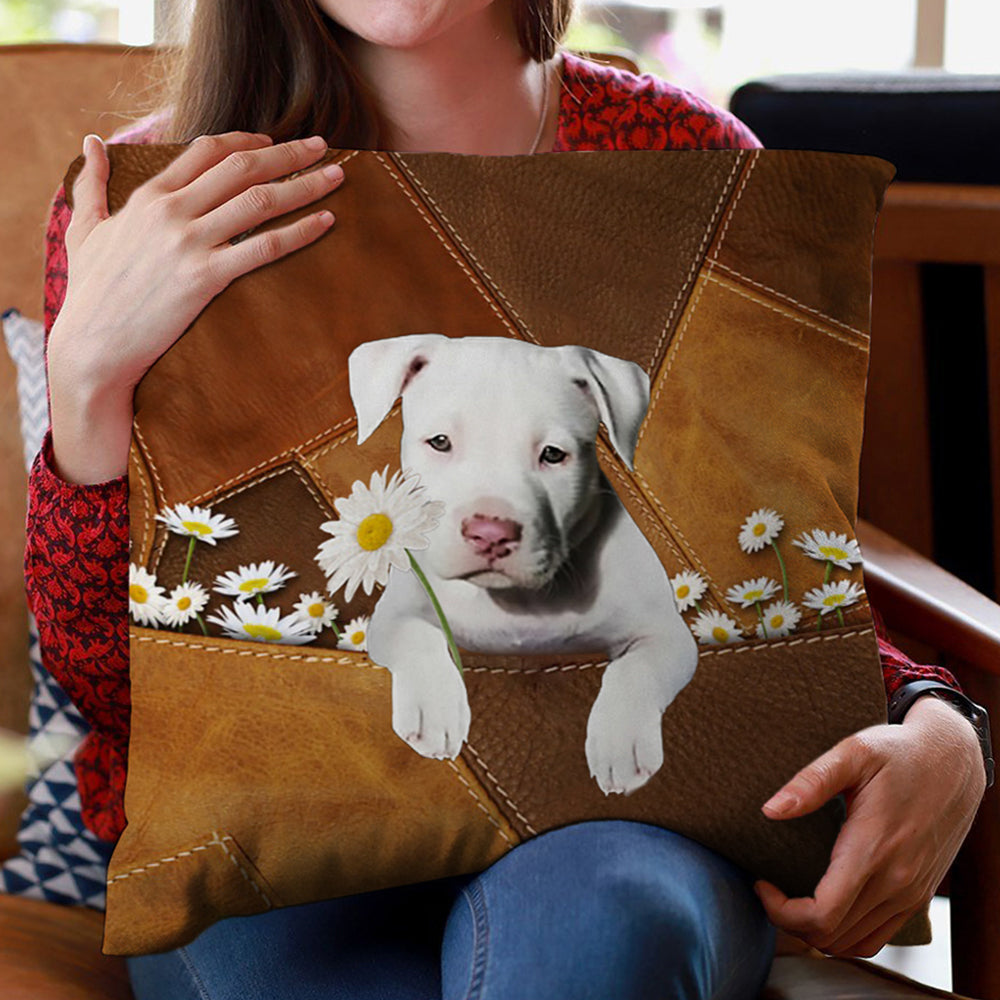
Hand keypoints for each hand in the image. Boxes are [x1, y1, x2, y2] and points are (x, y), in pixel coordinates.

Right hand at [50, 129, 344, 395]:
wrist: (92, 344)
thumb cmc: (91, 292)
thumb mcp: (83, 230)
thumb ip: (90, 184)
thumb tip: (91, 142)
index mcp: (149, 196)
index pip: (207, 150)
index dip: (247, 141)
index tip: (274, 142)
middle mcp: (172, 211)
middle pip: (242, 167)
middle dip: (288, 153)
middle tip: (323, 146)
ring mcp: (190, 243)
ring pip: (260, 200)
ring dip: (304, 184)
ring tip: (337, 176)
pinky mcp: (206, 277)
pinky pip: (265, 246)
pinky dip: (300, 231)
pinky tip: (326, 222)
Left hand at [753, 695, 986, 957]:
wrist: (953, 762)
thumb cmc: (899, 753)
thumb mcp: (853, 752)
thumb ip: (811, 782)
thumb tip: (771, 810)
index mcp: (873, 849)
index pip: (822, 914)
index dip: (781, 911)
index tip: (761, 883)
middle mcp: (896, 881)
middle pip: (832, 936)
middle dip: (789, 921)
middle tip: (769, 888)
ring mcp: (910, 893)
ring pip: (854, 943)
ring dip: (816, 932)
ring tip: (790, 898)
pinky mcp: (918, 895)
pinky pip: (877, 936)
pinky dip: (845, 934)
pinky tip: (825, 906)